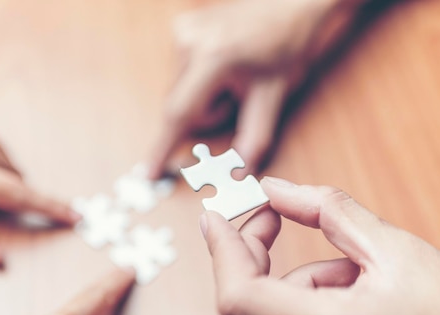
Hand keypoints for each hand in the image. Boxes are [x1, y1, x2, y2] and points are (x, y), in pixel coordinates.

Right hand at [149, 0, 361, 178]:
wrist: (291, 4)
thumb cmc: (287, 44)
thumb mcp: (273, 96)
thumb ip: (254, 138)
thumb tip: (238, 173)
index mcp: (213, 57)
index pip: (180, 113)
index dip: (163, 147)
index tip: (148, 172)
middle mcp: (190, 41)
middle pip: (181, 105)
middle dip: (206, 113)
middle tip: (235, 98)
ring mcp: (183, 31)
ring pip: (180, 92)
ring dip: (203, 97)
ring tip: (233, 76)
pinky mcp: (181, 28)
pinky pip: (181, 74)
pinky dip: (199, 81)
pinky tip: (223, 64)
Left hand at [201, 178, 439, 314]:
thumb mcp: (399, 250)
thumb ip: (326, 211)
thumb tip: (274, 190)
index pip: (242, 300)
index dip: (221, 251)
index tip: (215, 215)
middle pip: (247, 312)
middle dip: (253, 259)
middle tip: (271, 221)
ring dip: (293, 287)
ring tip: (356, 280)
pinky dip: (304, 312)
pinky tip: (353, 306)